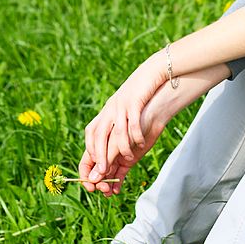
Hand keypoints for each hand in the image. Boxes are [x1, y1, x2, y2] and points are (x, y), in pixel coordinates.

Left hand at [83, 54, 165, 177]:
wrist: (153, 71)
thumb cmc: (141, 93)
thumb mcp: (125, 107)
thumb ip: (118, 123)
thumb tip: (114, 144)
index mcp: (106, 111)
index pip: (91, 133)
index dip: (90, 150)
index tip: (93, 166)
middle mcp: (110, 109)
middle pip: (99, 135)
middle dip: (100, 155)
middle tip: (102, 172)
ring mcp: (122, 105)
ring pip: (117, 132)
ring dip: (121, 149)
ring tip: (128, 160)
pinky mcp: (135, 102)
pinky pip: (133, 124)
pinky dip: (136, 136)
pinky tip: (141, 144)